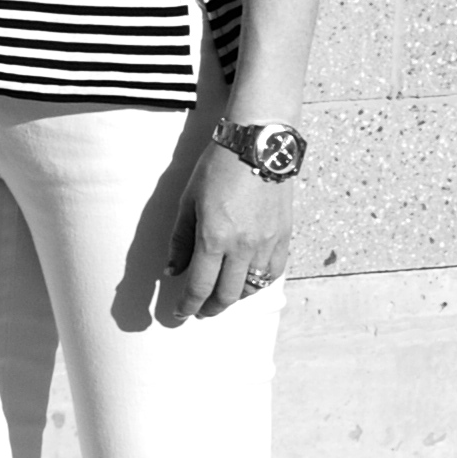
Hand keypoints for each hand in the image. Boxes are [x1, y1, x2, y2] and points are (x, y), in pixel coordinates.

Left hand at [161, 139, 292, 320]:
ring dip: (235, 298)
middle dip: (210, 309)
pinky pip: (273, 272)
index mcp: (214, 237)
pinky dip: (259, 282)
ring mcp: (266, 243)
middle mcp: (242, 246)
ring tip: (223, 296)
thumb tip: (173, 270)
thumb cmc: (219, 167)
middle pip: (227, 295)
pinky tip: (248, 279)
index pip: (199, 287)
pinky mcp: (283, 236)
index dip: (187, 306)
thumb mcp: (189, 200)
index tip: (180, 313)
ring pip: (252, 288)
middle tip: (200, 311)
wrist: (259, 144)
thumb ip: (181, 239)